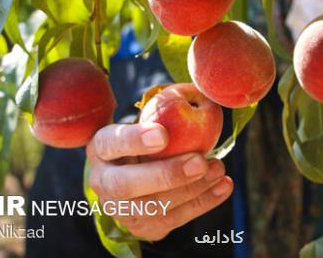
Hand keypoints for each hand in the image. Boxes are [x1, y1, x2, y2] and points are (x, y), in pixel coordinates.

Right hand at [86, 122, 232, 240]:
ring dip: (192, 189)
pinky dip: (203, 203)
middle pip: (125, 185)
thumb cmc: (144, 141)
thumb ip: (163, 111)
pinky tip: (223, 186)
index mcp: (100, 149)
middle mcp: (103, 182)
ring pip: (153, 207)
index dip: (134, 140)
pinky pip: (175, 219)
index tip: (163, 134)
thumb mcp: (144, 122)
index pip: (111, 143)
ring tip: (218, 168)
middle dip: (166, 175)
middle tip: (200, 161)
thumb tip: (200, 94)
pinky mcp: (144, 228)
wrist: (134, 178)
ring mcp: (121, 210)